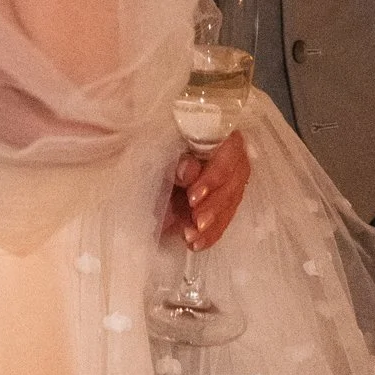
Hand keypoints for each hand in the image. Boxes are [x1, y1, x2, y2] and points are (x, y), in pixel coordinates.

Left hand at [162, 130, 248, 250]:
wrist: (140, 154)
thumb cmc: (153, 146)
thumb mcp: (159, 148)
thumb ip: (175, 158)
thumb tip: (187, 171)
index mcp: (216, 130)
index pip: (230, 150)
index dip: (215, 175)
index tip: (193, 197)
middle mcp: (228, 150)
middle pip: (234, 179)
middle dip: (214, 204)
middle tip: (196, 222)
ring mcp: (228, 175)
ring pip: (231, 199)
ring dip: (214, 222)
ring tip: (191, 238)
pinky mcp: (221, 197)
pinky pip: (224, 216)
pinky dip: (211, 232)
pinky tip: (196, 244)